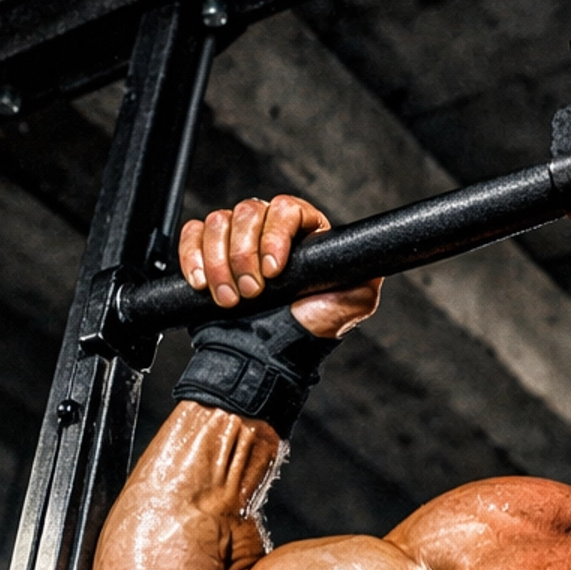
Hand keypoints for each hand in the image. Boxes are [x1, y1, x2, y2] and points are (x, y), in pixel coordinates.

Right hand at [177, 193, 381, 338]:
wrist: (264, 360)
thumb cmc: (305, 333)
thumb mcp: (351, 304)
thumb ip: (365, 275)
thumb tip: (378, 256)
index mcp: (304, 234)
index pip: (287, 209)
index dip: (276, 234)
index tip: (274, 270)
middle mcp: (269, 231)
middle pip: (248, 211)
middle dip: (244, 255)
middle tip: (252, 293)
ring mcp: (236, 240)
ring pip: (218, 222)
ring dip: (219, 264)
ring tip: (231, 301)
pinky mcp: (206, 253)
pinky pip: (192, 234)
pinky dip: (192, 258)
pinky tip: (200, 284)